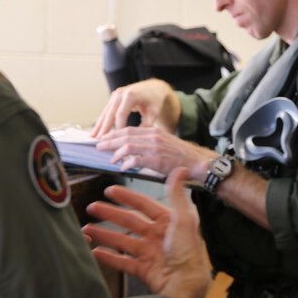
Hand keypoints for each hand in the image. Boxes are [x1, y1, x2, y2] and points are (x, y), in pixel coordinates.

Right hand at [83, 168, 210, 297]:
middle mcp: (158, 237)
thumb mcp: (183, 219)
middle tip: (92, 207)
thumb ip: (177, 194)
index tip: (109, 190)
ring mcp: (149, 254)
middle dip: (110, 214)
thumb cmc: (187, 252)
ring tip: (86, 230)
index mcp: (168, 222)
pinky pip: (122, 262)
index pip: (144, 205)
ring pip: (122, 241)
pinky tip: (95, 252)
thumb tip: (180, 168)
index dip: (127, 197)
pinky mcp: (143, 270)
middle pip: (129, 222)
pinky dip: (108, 257)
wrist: (185, 284)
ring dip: (105, 235)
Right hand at [91, 79, 179, 136]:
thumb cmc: (154, 100)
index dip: (118, 128)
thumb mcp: (153, 112)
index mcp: (130, 95)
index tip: (116, 141)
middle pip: (110, 114)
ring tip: (92, 138)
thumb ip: (146, 125)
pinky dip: (101, 122)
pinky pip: (106, 111)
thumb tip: (137, 138)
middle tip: (99, 142)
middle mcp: (120, 94)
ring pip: (105, 113)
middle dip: (104, 128)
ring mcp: (115, 95)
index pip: (121, 115)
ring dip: (99, 126)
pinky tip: (96, 131)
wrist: (153, 87)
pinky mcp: (113, 98)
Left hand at [96, 126, 213, 181]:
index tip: (106, 138)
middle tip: (100, 146)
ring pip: (128, 146)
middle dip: (110, 141)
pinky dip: (127, 163)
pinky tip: (123, 167)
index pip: (129, 129)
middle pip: (125, 136)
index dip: (115, 133)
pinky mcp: (156, 160)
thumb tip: (133, 148)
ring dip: (116, 153)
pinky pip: (135, 160)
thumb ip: (149, 143)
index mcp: (154, 131)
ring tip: (110, 158)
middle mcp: (153, 137)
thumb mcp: (164, 143)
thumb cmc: (181, 156)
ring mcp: (154, 148)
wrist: (197, 162)